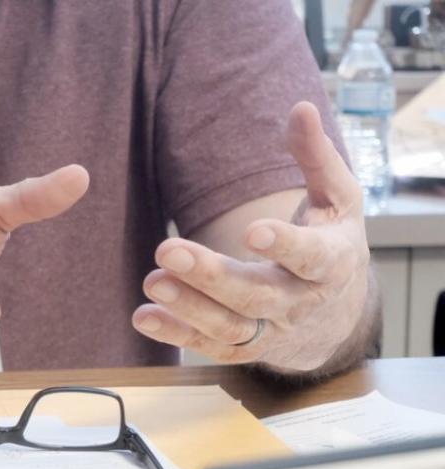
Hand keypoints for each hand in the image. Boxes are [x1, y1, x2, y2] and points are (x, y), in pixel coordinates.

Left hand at [133, 102, 370, 370]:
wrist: (332, 314)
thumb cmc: (330, 240)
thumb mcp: (337, 199)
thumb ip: (316, 157)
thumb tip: (301, 108)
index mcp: (331, 262)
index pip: (310, 256)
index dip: (286, 245)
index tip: (252, 229)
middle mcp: (299, 302)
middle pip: (256, 296)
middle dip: (211, 276)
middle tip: (167, 251)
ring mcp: (271, 330)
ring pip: (229, 328)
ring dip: (188, 308)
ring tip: (151, 281)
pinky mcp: (244, 348)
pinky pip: (209, 348)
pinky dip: (176, 335)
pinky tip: (144, 316)